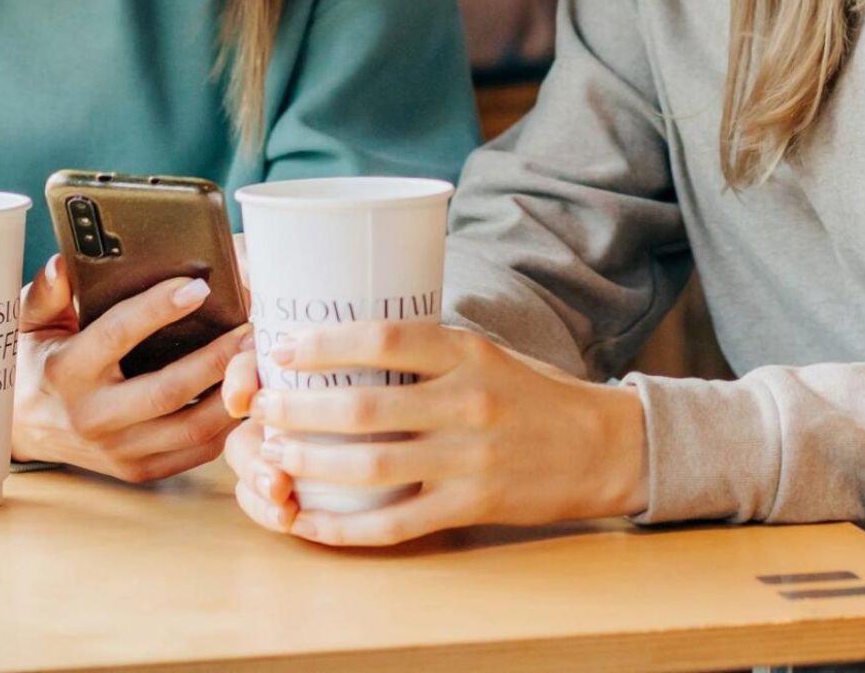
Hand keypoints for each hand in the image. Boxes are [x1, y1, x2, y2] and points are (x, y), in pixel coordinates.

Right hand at [11, 254, 251, 482]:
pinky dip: (225, 424)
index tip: (199, 286)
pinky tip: (244, 393)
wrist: (21, 427)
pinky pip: (194, 452)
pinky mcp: (138, 470)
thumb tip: (63, 262)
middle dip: (217, 358)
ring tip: (257, 358)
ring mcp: (118, 450)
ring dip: (232, 394)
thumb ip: (48, 291)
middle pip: (167, 389)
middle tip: (252, 327)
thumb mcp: (29, 321)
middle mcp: (92, 416)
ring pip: (190, 427)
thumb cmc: (34, 360)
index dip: (159, 309)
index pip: (118, 335)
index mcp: (66, 371)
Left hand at [218, 321, 647, 546]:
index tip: (281, 346)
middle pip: (366, 408)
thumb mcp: (483, 353)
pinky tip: (310, 520)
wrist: (601, 445)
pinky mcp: (473, 506)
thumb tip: (341, 340)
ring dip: (312, 462)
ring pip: (372, 467)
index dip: (325, 343)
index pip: (384, 339)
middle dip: (300, 408)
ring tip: (274, 452)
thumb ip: (424, 350)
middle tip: (263, 405)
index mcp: (466, 352)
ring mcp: (469, 459)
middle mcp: (467, 402)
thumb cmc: (529, 393)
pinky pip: (397, 523)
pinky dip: (345, 526)